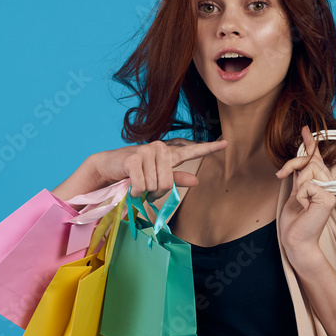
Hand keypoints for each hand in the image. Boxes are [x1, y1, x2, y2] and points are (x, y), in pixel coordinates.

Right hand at [95, 138, 227, 200]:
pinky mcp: (133, 159)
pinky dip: (136, 192)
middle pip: (168, 183)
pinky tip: (130, 184)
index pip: (192, 151)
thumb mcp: (156, 177)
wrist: (109, 166)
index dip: (209, 148)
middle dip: (157, 192)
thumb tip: (197, 181)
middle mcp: (160, 148)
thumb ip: (176, 178)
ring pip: (155, 186)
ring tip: (137, 183)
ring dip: (145, 192)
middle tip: (147, 188)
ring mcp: (146, 152)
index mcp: (168, 153)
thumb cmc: (135, 172)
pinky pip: (142, 186)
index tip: (226, 143)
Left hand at [276, 126, 335, 265]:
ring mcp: (332, 191)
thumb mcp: (295, 192)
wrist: (296, 240)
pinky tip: (305, 208)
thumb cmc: (295, 220)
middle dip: (293, 164)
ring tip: (301, 201)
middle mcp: (330, 184)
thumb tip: (302, 160)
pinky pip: (307, 184)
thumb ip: (299, 176)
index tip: (305, 129)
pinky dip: (300, 196)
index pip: (317, 158)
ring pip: (309, 169)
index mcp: (322, 183)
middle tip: (281, 175)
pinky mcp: (329, 197)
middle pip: (311, 160)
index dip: (311, 143)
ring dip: (298, 185)